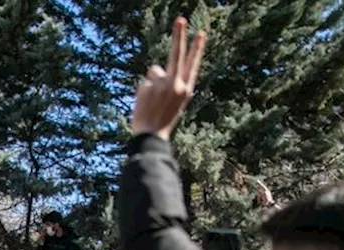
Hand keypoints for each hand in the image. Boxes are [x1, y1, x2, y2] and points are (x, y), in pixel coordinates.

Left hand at [130, 17, 206, 140]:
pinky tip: (145, 103)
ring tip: (153, 100)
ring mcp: (160, 85)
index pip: (192, 64)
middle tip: (180, 19)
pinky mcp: (147, 86)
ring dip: (152, 82)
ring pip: (154, 71)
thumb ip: (172, 83)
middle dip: (179, 35)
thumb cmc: (164, 118)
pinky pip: (144, 82)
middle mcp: (175, 84)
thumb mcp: (175, 101)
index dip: (197, 48)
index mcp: (186, 89)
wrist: (151, 135)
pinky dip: (143, 91)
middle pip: (176, 54)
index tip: (200, 33)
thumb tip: (157, 69)